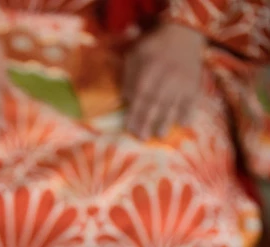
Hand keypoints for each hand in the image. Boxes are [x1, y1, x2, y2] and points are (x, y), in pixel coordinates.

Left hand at [123, 23, 204, 139]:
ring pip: (173, 106)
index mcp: (149, 72)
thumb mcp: (135, 55)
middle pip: (155, 105)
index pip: (140, 98)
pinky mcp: (194, 85)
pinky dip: (188, 113)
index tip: (130, 128)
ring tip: (160, 135)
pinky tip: (184, 124)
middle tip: (142, 137)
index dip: (134, 114)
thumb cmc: (154, 47)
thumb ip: (129, 76)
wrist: (183, 34)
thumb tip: (126, 98)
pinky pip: (192, 102)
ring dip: (166, 122)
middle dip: (147, 123)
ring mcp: (182, 83)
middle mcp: (166, 79)